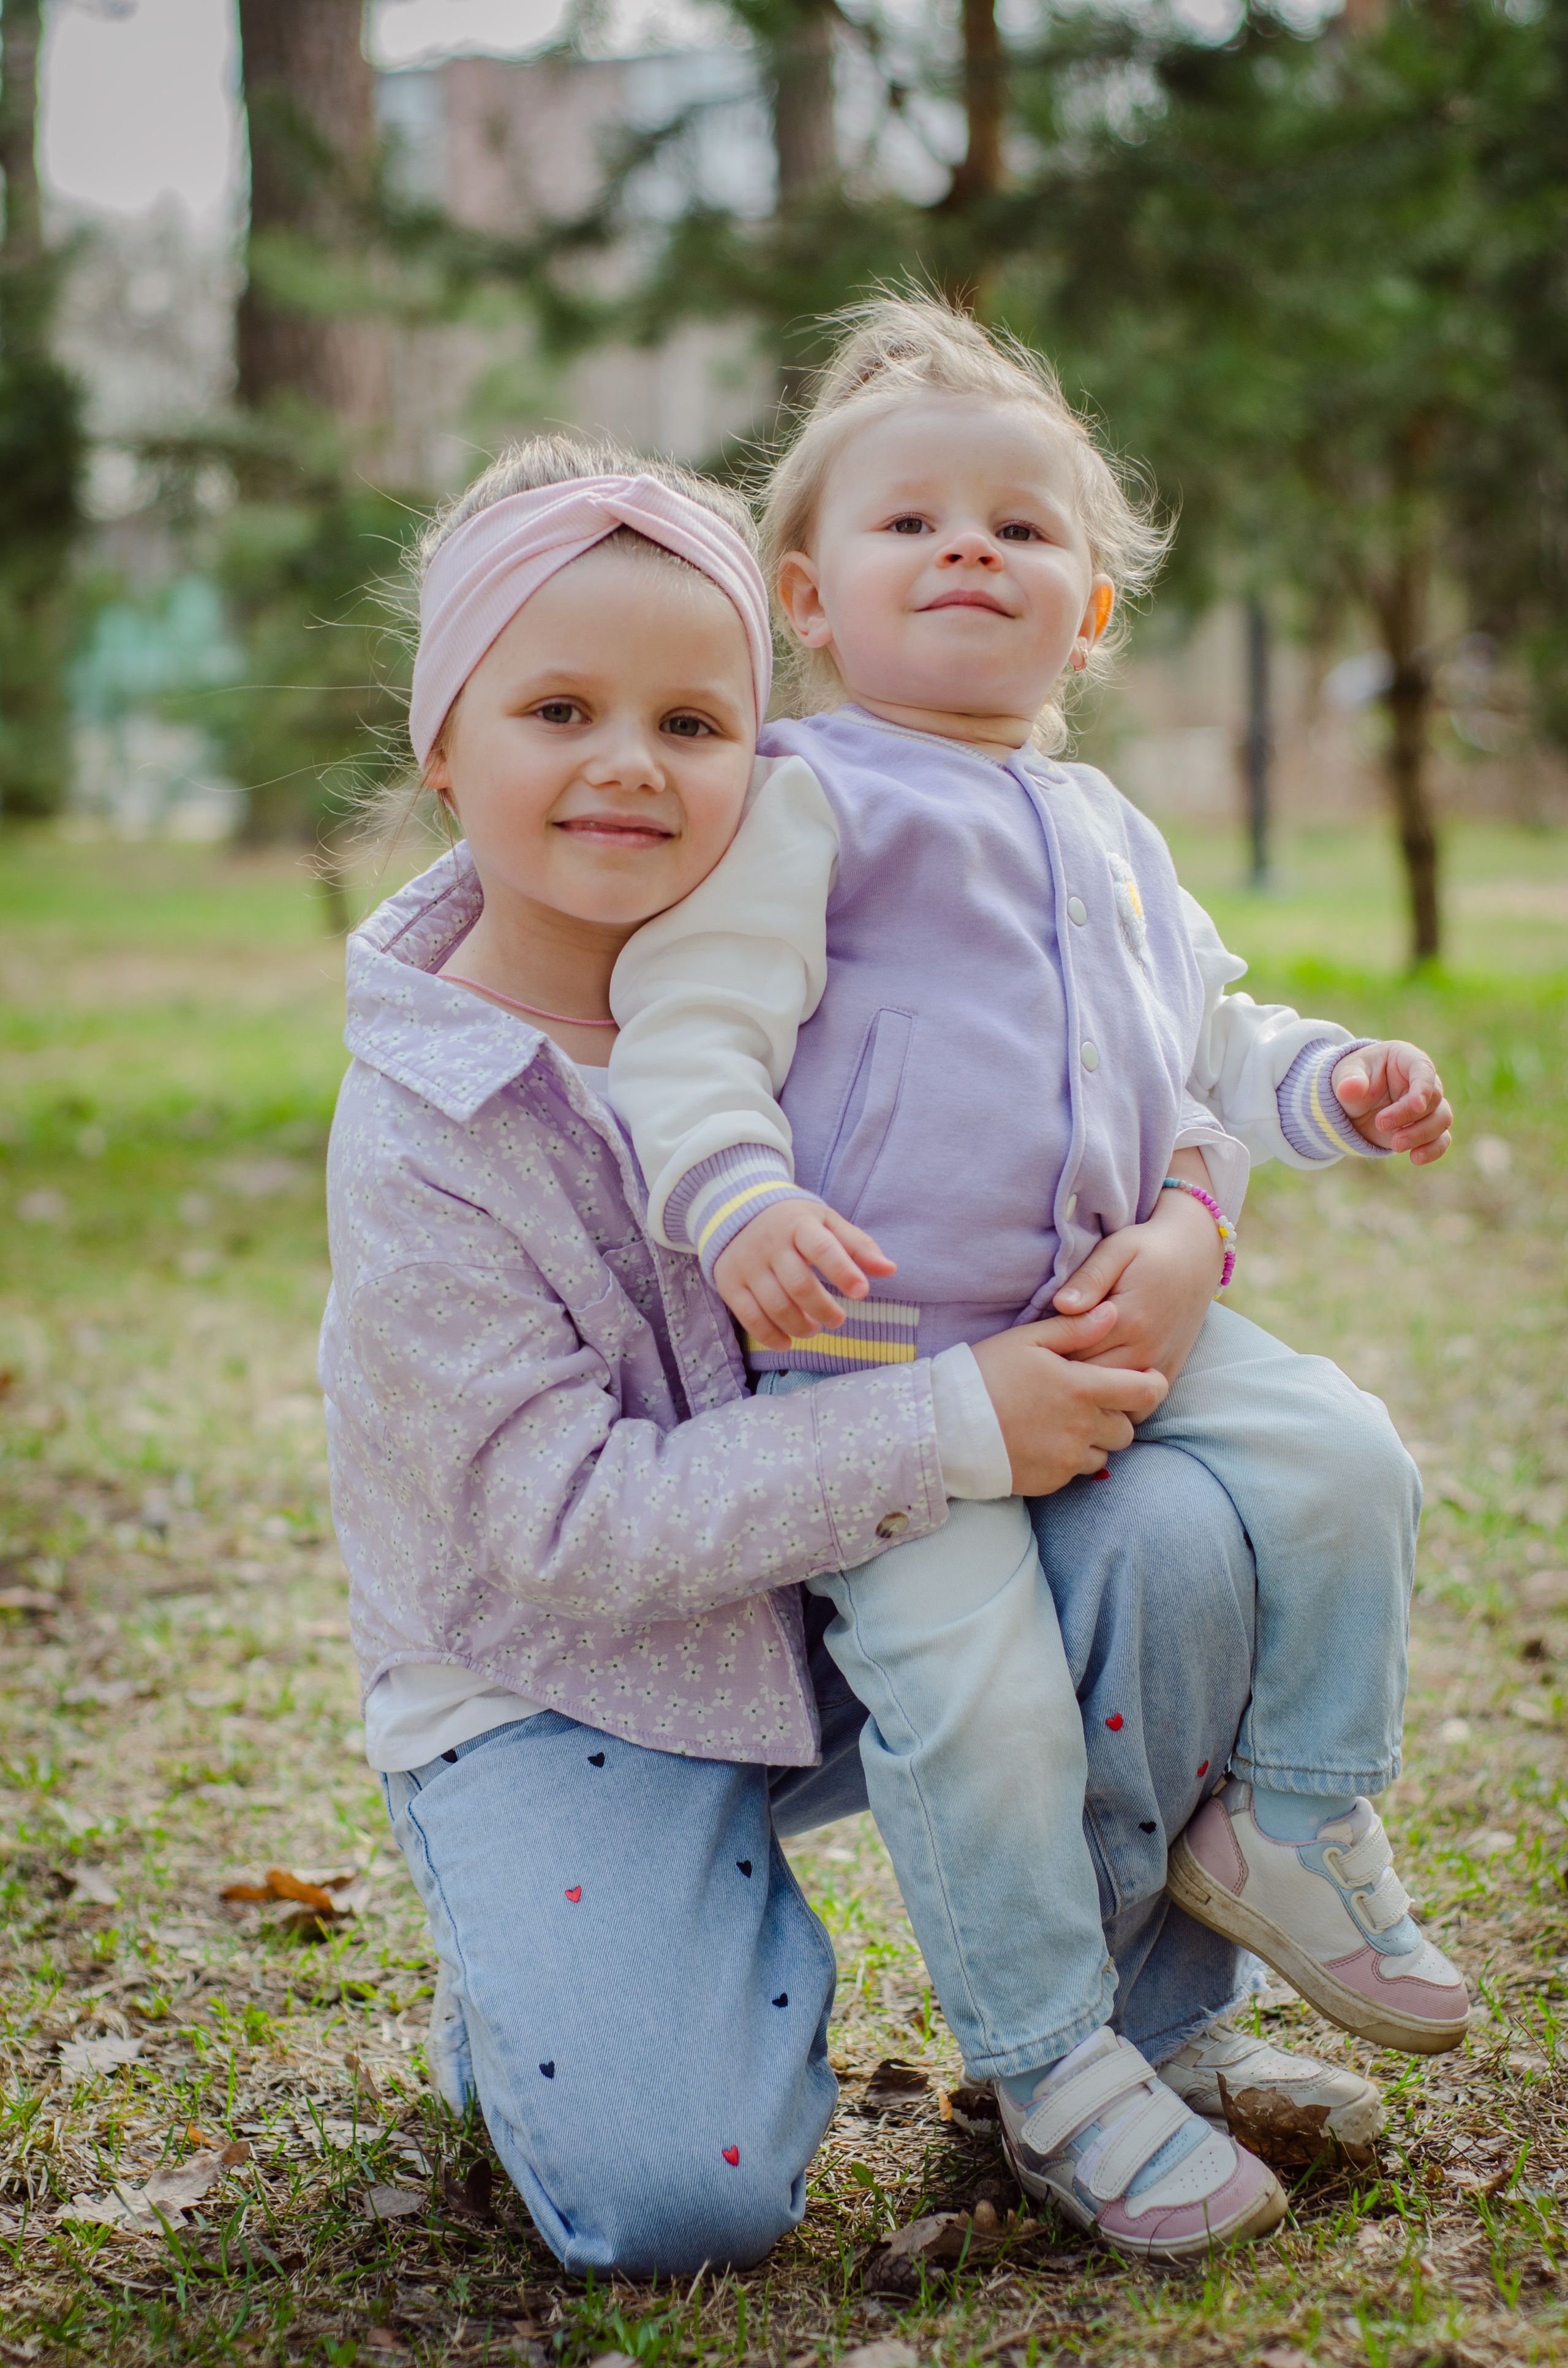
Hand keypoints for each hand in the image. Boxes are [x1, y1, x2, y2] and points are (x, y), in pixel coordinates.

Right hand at [713, 1198, 896, 1348]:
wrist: (735, 1211)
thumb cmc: (793, 1222)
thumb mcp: (826, 1222)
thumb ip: (858, 1246)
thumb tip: (890, 1269)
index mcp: (798, 1224)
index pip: (822, 1248)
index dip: (843, 1272)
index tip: (861, 1292)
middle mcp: (770, 1243)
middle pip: (798, 1284)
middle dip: (823, 1309)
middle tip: (838, 1319)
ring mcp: (747, 1264)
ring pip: (775, 1305)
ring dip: (799, 1326)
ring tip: (813, 1328)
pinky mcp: (729, 1283)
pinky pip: (749, 1317)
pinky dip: (770, 1336)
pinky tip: (787, 1342)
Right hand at [970, 1304, 1168, 1495]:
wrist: (945, 1427)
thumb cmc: (984, 1374)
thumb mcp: (1027, 1341)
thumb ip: (1074, 1328)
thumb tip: (1113, 1312)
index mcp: (1081, 1388)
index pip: (1144, 1392)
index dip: (1152, 1386)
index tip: (1143, 1381)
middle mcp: (1082, 1427)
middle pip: (1127, 1428)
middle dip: (1116, 1415)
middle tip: (1089, 1403)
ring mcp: (1067, 1458)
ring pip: (1105, 1453)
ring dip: (1094, 1440)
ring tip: (1063, 1424)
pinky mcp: (1051, 1482)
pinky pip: (1076, 1472)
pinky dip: (1069, 1459)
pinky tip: (1043, 1442)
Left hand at [1051, 1151, 1221, 1381]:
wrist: (1196, 1256)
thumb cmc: (1149, 1249)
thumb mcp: (1116, 1250)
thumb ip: (1089, 1278)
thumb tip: (1061, 1305)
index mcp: (1128, 1320)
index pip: (1072, 1352)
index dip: (1047, 1353)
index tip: (1031, 1347)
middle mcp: (1146, 1350)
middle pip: (1088, 1381)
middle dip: (1061, 1377)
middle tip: (1040, 1368)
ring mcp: (1159, 1367)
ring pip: (1110, 1400)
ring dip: (1087, 1394)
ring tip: (1064, 1379)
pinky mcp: (1168, 1375)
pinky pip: (1135, 1408)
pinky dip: (1113, 1403)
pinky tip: (1095, 1389)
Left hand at [1332, 1041, 1451, 1163]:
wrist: (1350, 1104)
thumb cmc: (1352, 1079)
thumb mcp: (1345, 1074)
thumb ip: (1349, 1080)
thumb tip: (1350, 1089)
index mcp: (1406, 1059)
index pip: (1423, 1069)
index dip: (1423, 1087)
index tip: (1416, 1105)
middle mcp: (1423, 1081)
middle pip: (1433, 1098)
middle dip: (1409, 1115)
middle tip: (1381, 1124)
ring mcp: (1427, 1106)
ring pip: (1442, 1120)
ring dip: (1421, 1134)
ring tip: (1395, 1145)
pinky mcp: (1424, 1128)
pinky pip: (1441, 1140)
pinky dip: (1432, 1150)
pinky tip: (1415, 1158)